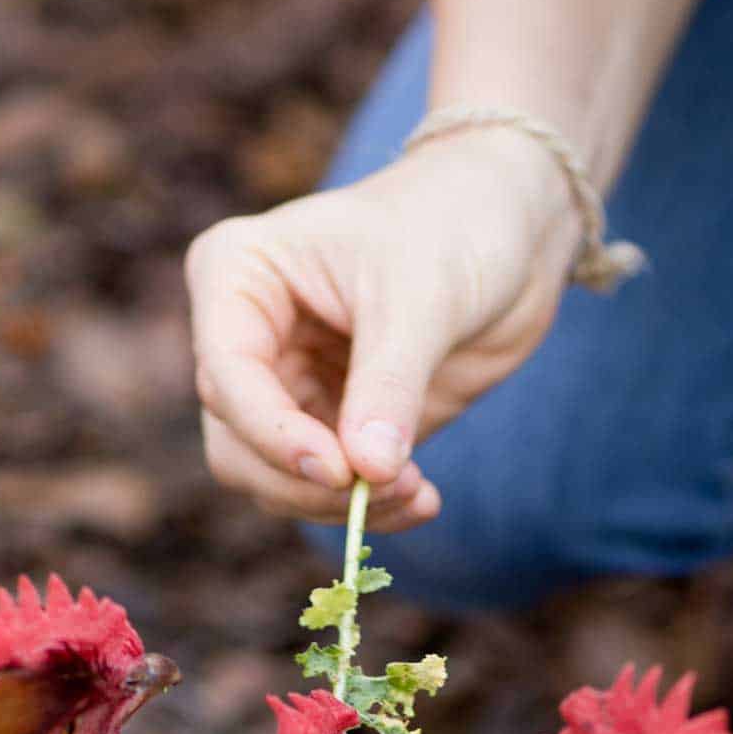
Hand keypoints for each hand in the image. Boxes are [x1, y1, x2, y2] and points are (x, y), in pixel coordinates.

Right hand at [185, 129, 581, 530]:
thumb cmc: (452, 225)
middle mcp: (245, 340)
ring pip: (275, 482)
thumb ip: (389, 386)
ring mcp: (284, 389)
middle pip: (237, 446)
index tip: (340, 471)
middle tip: (388, 489)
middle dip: (308, 484)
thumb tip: (368, 472)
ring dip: (341, 507)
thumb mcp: (422, 297)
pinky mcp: (329, 427)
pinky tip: (422, 499)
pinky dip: (370, 508)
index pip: (226, 378)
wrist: (505, 232)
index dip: (274, 436)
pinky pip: (326, 492)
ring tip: (416, 494)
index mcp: (236, 278)